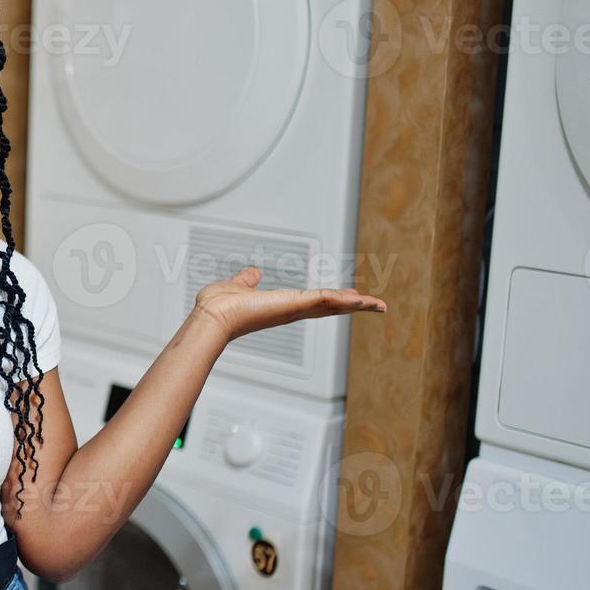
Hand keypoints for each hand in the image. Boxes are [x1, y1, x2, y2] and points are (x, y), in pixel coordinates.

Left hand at [192, 266, 387, 344]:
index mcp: (281, 305)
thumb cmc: (217, 307)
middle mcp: (291, 310)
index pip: (315, 303)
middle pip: (331, 307)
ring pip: (332, 305)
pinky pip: (322, 299)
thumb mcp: (237, 286)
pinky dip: (341, 299)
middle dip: (355, 306)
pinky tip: (359, 299)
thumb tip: (252, 273)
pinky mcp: (291, 305)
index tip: (352, 299)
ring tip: (379, 304)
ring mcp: (293, 309)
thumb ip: (247, 280)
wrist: (210, 317)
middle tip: (378, 305)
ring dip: (357, 304)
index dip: (334, 301)